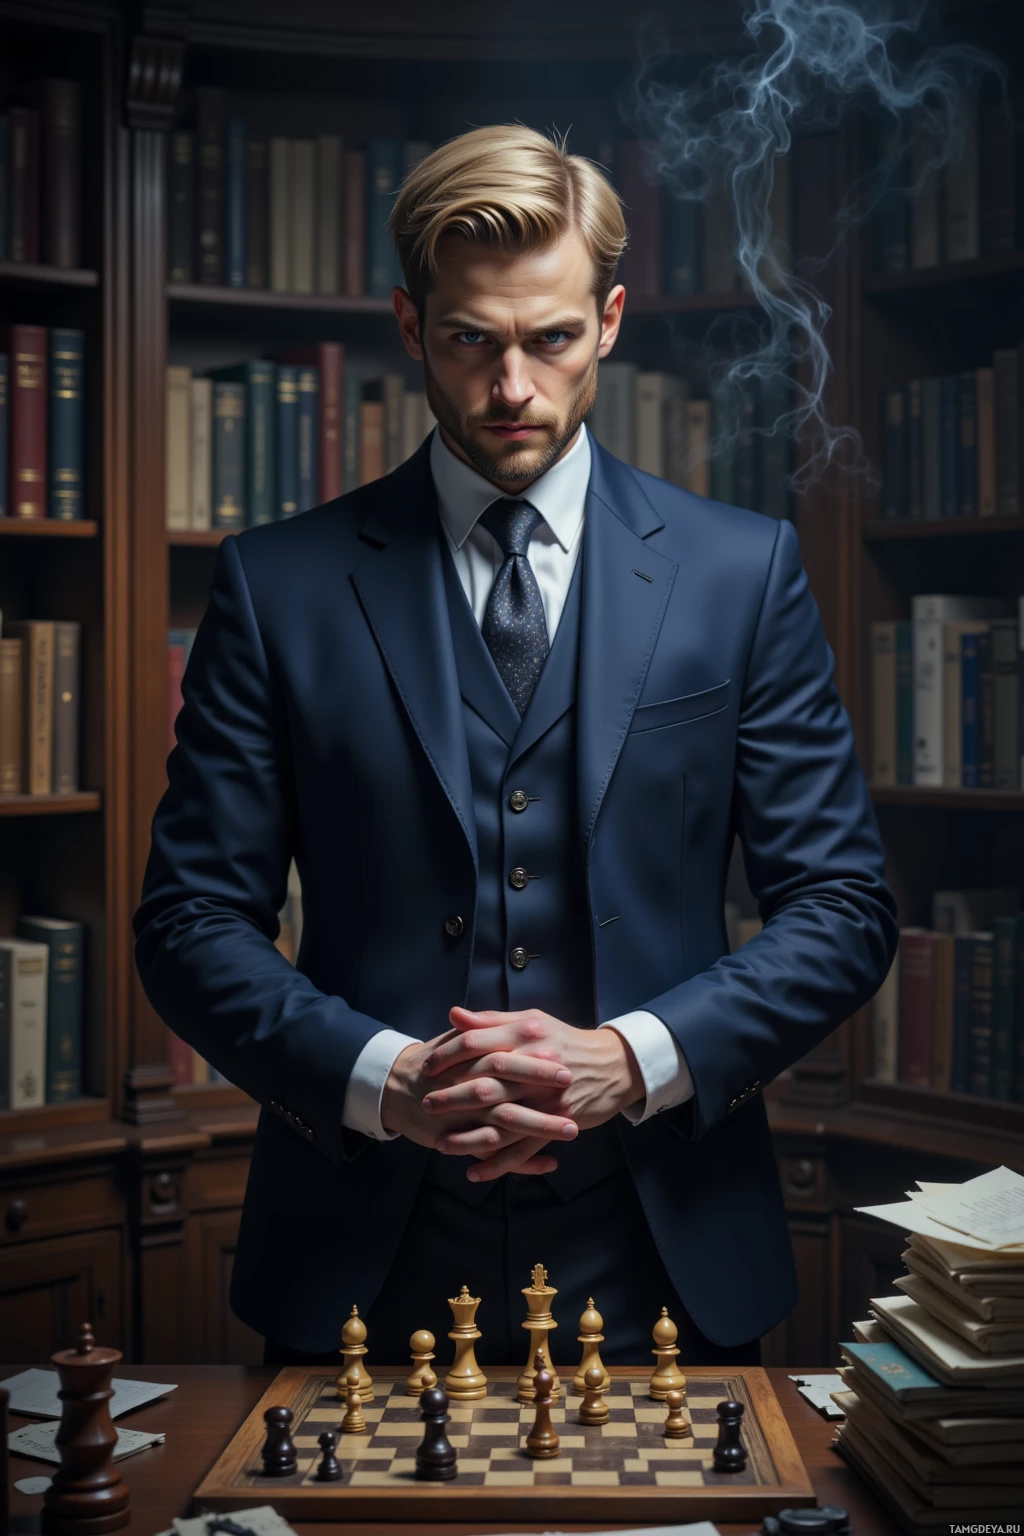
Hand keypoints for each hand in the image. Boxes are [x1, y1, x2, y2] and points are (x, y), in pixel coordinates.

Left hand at [420, 1008, 645, 1181]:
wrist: (613, 1065)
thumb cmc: (565, 1041)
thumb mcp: (531, 1021)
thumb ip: (491, 1020)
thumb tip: (453, 1015)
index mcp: (525, 1035)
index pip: (476, 1044)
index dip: (448, 1055)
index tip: (427, 1066)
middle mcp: (534, 1066)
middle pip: (484, 1083)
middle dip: (451, 1097)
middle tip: (426, 1105)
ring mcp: (546, 1099)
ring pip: (501, 1122)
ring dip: (468, 1137)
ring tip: (440, 1144)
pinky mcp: (558, 1123)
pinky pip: (523, 1149)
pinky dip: (498, 1163)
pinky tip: (474, 1171)